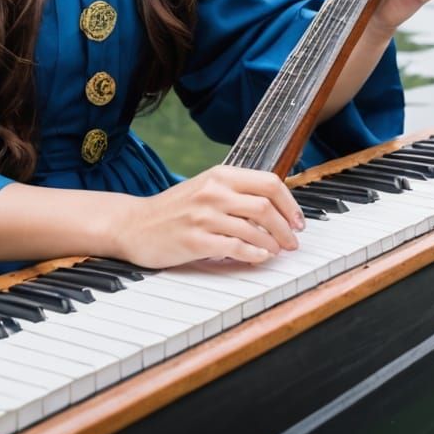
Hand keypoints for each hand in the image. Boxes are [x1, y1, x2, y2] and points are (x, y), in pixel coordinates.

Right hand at [110, 164, 305, 267]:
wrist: (135, 225)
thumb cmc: (174, 210)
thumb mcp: (205, 189)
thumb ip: (236, 193)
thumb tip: (276, 209)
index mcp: (219, 175)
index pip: (269, 182)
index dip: (290, 203)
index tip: (298, 221)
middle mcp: (213, 191)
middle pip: (265, 206)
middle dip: (286, 227)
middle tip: (292, 242)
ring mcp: (203, 216)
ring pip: (254, 228)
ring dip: (273, 244)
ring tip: (276, 252)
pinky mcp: (195, 240)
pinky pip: (236, 248)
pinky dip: (254, 255)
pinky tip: (259, 258)